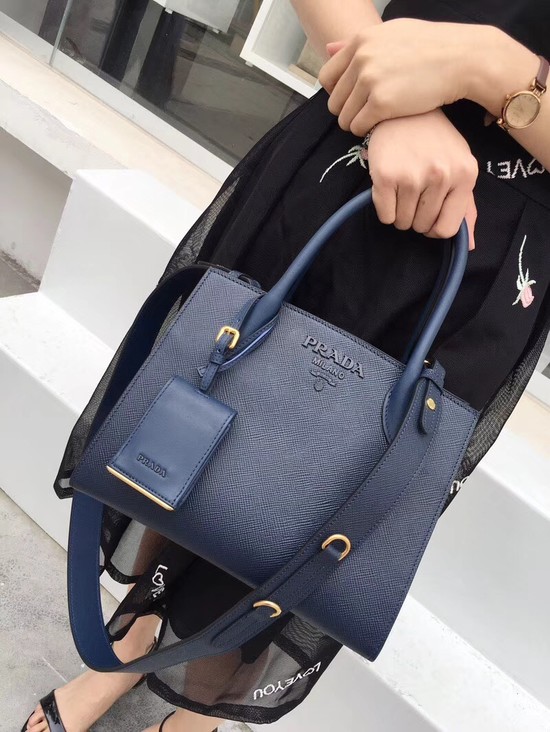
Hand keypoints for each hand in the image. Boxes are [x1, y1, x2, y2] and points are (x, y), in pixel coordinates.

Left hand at [319, 19, 474, 135]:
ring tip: (374, 121)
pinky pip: (358, 126)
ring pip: (344, 117)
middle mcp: (361, 59)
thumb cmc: (431, 47)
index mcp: (361, 41)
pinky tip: (380, 126)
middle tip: (366, 114)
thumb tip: (328, 48)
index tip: (352, 99)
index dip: (337, 93)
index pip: (327, 77)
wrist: (461, 58)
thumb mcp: (392, 33)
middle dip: (347, 112)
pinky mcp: (381, 103)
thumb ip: (360, 43)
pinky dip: (366, 131)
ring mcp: (370, 81)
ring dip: (356, 124)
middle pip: (334, 101)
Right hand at [365, 110, 477, 248]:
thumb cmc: (434, 142)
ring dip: (399, 213)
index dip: (434, 227)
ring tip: (401, 187)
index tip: (428, 214)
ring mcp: (412, 176)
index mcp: (465, 175)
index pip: (447, 228)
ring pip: (402, 223)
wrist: (405, 110)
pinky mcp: (385, 176)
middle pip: (422, 227)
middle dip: (415, 216)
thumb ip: (466, 207)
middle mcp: (441, 175)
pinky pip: (385, 216)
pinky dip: (384, 208)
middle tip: (413, 192)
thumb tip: (469, 246)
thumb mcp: (459, 167)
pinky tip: (389, 187)